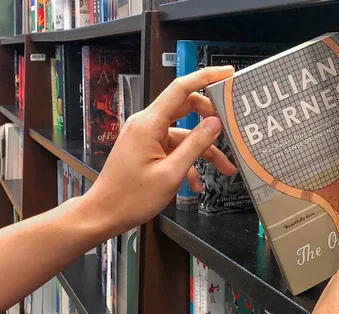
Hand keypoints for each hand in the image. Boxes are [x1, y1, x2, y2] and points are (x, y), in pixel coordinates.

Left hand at [79, 66, 236, 236]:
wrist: (104, 214)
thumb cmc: (133, 197)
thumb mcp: (171, 173)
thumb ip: (195, 146)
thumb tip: (216, 123)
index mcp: (149, 123)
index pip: (181, 89)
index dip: (206, 77)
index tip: (228, 73)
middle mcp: (147, 124)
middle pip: (186, 109)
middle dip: (211, 121)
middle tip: (232, 130)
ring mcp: (146, 136)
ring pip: (183, 135)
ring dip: (204, 152)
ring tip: (226, 170)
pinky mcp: (147, 149)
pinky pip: (173, 149)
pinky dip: (187, 163)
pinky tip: (196, 185)